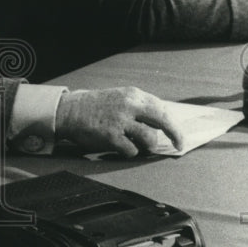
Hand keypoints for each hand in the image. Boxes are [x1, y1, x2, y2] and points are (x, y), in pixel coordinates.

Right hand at [54, 87, 180, 156]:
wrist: (69, 111)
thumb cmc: (96, 107)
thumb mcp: (119, 98)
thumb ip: (139, 107)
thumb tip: (162, 124)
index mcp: (133, 94)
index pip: (162, 108)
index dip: (173, 123)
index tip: (177, 134)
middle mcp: (129, 105)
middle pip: (163, 120)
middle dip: (175, 134)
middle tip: (179, 145)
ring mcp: (120, 121)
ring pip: (150, 138)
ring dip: (147, 146)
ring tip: (138, 145)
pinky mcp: (111, 136)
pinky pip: (132, 150)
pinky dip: (130, 152)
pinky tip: (121, 147)